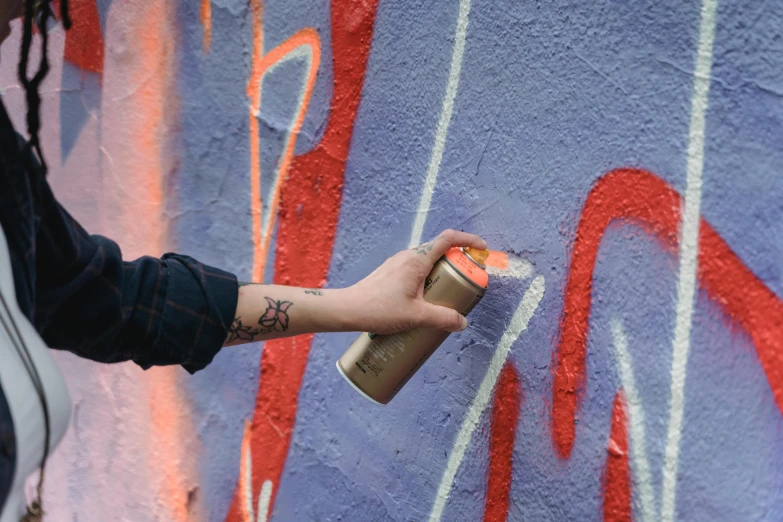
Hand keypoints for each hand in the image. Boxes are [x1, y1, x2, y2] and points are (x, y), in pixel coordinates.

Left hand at [342, 229, 487, 334]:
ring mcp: (398, 264)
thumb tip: (462, 322)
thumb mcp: (416, 316)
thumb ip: (443, 319)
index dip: (468, 240)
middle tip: (467, 282)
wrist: (348, 310)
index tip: (482, 249)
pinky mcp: (391, 273)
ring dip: (441, 273)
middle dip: (458, 263)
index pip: (448, 238)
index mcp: (417, 260)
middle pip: (440, 251)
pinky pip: (416, 270)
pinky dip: (428, 279)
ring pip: (427, 262)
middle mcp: (408, 256)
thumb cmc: (379, 309)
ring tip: (448, 296)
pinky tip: (426, 301)